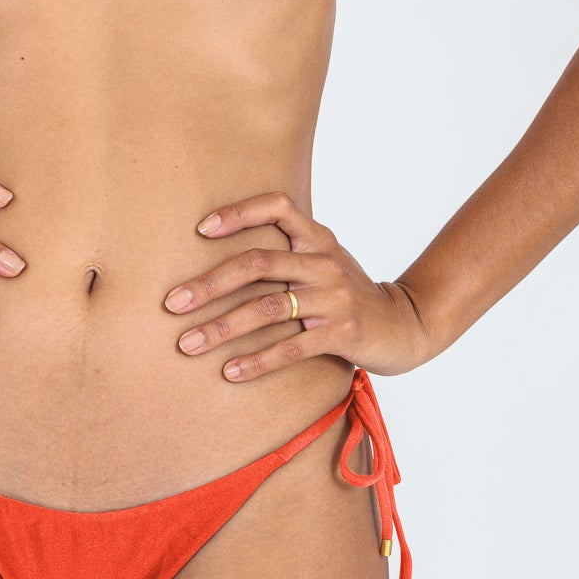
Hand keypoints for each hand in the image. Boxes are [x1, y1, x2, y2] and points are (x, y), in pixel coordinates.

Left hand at [163, 189, 431, 380]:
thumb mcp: (325, 262)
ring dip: (221, 328)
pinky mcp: (342, 333)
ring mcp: (334, 298)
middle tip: (172, 303)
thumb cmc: (350, 293)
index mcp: (317, 239)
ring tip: (188, 344)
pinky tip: (230, 372)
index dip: (239, 213)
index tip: (201, 229)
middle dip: (209, 284)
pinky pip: (291, 347)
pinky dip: (257, 361)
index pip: (278, 206)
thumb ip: (287, 253)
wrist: (405, 325)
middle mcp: (323, 262)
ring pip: (267, 309)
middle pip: (258, 264)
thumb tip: (223, 257)